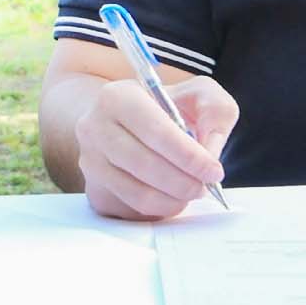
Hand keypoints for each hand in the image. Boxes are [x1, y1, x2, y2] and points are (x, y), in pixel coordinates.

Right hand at [75, 76, 235, 219]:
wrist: (131, 123)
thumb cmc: (169, 107)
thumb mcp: (200, 95)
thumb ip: (215, 113)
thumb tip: (210, 152)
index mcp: (118, 97)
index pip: (155, 131)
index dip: (188, 156)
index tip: (213, 171)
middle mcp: (94, 128)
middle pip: (144, 165)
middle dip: (184, 181)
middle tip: (206, 185)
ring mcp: (90, 162)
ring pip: (138, 193)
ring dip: (174, 199)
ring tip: (192, 190)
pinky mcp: (96, 191)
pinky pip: (133, 210)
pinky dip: (161, 209)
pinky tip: (174, 196)